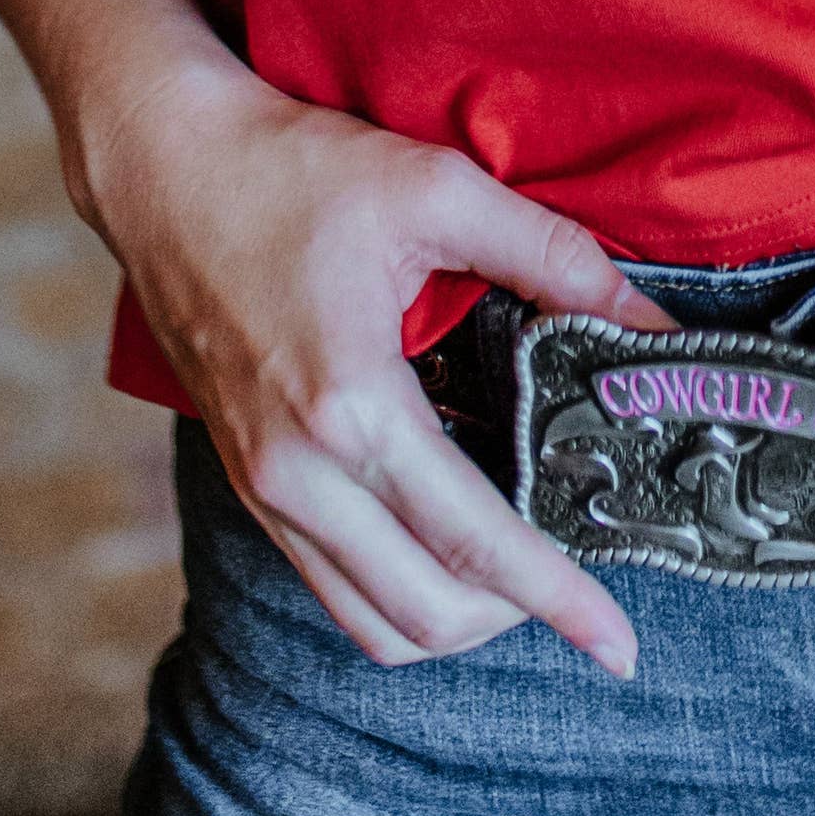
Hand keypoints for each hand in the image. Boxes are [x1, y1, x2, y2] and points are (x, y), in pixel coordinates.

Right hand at [69, 51, 672, 676]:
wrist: (165, 169)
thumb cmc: (295, 169)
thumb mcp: (438, 190)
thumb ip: (553, 257)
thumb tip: (649, 323)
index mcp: (352, 407)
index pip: (475, 544)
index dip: (559, 601)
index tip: (619, 647)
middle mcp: (299, 472)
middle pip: (425, 614)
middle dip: (516, 620)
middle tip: (581, 585)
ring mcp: (265, 489)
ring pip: (372, 622)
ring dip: (455, 619)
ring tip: (521, 570)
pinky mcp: (249, 485)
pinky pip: (332, 584)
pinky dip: (399, 590)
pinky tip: (447, 534)